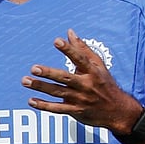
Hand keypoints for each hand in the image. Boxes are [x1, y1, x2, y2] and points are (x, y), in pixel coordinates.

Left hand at [22, 28, 142, 132]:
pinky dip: (44, 106)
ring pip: (58, 92)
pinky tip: (31, 100)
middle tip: (34, 68)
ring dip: (41, 87)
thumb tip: (70, 32)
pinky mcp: (76, 111)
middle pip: (65, 78)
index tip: (57, 41)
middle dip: (49, 73)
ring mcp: (80, 99)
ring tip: (25, 81)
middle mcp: (86, 85)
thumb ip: (83, 49)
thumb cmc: (105, 84)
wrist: (118, 111)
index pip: (79, 59)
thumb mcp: (98, 66)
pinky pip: (57, 109)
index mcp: (92, 72)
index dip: (69, 50)